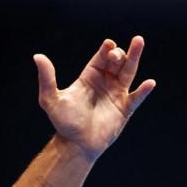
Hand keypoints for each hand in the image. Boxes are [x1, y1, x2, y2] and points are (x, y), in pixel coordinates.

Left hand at [34, 36, 156, 160]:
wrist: (75, 144)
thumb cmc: (63, 122)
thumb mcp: (51, 98)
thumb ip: (47, 78)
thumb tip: (37, 56)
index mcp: (88, 78)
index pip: (100, 58)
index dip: (105, 50)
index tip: (108, 44)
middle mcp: (104, 83)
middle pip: (116, 62)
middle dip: (118, 53)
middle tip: (116, 54)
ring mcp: (116, 95)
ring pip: (129, 72)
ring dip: (134, 58)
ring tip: (139, 41)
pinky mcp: (124, 109)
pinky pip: (136, 98)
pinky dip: (143, 91)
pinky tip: (149, 83)